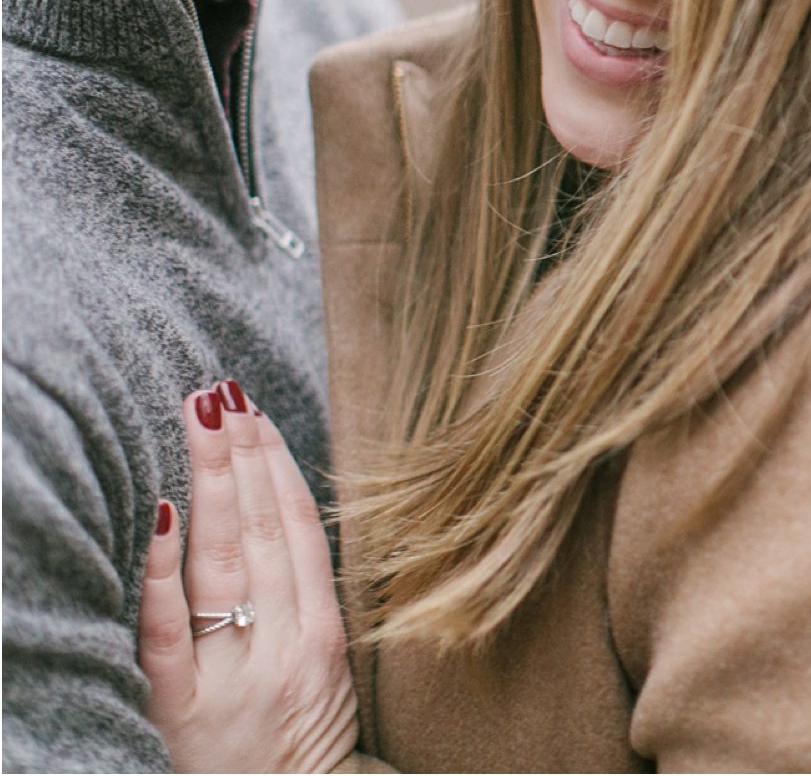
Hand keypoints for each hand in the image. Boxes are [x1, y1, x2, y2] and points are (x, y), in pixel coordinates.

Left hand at [140, 383, 357, 772]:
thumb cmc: (295, 750)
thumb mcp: (321, 677)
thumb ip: (304, 605)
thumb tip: (277, 518)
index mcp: (323, 635)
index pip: (302, 529)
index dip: (281, 466)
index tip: (258, 413)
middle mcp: (283, 647)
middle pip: (263, 532)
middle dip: (242, 456)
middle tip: (221, 394)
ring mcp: (231, 676)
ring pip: (223, 561)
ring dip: (212, 483)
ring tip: (199, 422)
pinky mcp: (177, 710)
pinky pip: (167, 630)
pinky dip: (163, 569)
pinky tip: (163, 514)